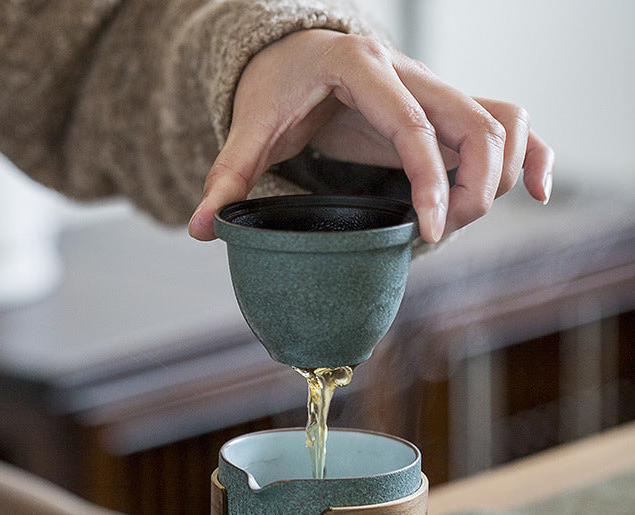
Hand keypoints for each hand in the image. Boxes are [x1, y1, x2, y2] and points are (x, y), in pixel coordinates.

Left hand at [188, 29, 553, 242]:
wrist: (293, 53)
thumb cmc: (275, 87)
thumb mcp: (249, 126)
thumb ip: (228, 176)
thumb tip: (205, 228)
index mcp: (361, 70)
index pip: (413, 126)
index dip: (429, 182)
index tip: (430, 233)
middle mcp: (409, 73)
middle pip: (477, 120)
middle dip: (474, 184)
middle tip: (442, 233)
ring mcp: (432, 88)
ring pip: (502, 119)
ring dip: (503, 172)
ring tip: (463, 220)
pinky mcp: (442, 109)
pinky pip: (504, 123)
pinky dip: (531, 155)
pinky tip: (536, 192)